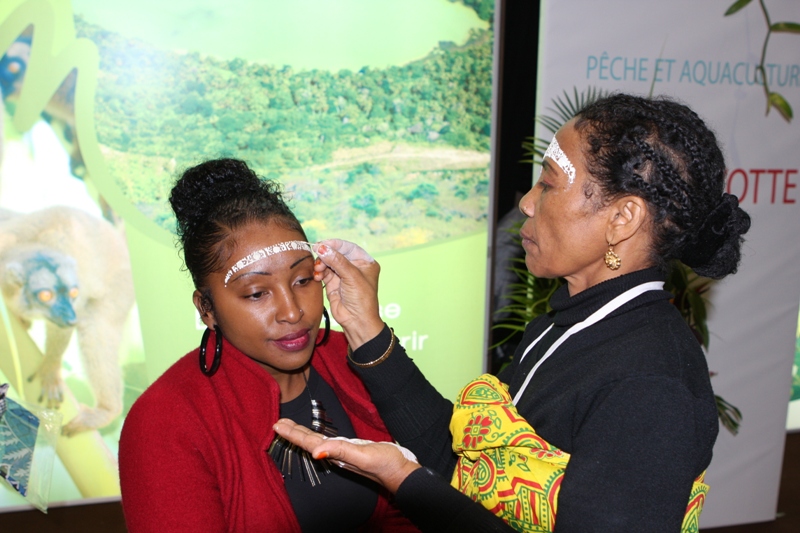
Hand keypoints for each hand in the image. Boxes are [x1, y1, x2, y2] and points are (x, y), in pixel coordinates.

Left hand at [273, 419, 420, 492]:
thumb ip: (340, 451)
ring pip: (317, 441)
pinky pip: (328, 441)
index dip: (293, 434)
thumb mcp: (363, 455)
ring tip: (290, 427)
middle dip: (293, 432)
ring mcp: (343, 452)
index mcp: (335, 454)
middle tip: (278, 423)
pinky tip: (315, 436)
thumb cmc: (385, 464)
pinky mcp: (351, 449)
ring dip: (302, 434)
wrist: (401, 471)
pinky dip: (317, 436)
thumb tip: (316, 452)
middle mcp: (336, 454)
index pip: (309, 443)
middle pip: (309, 441)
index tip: (277, 426)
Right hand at [312, 239, 383, 347]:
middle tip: (317, 255)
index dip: (335, 244)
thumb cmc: (362, 299)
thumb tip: (322, 248)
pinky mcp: (334, 283)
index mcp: (365, 262)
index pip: (348, 247)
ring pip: (328, 262)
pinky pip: (324, 272)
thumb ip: (337, 261)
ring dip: (321, 264)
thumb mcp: (351, 277)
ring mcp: (343, 275)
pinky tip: (317, 276)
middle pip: (337, 254)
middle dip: (326, 255)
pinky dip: (319, 272)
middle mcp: (355, 267)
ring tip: (318, 269)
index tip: (323, 243)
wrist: (356, 321)